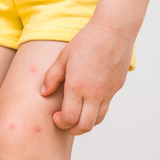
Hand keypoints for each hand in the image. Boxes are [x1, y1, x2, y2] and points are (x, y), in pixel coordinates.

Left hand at [40, 19, 135, 135]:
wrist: (114, 30)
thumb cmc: (86, 41)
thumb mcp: (63, 57)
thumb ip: (51, 77)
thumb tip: (43, 93)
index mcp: (77, 87)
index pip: (69, 118)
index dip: (60, 122)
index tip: (55, 116)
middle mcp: (94, 94)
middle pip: (85, 126)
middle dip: (72, 129)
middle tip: (64, 122)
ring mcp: (107, 93)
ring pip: (97, 121)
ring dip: (85, 124)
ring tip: (75, 116)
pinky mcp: (115, 89)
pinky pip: (105, 108)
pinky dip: (95, 113)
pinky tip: (87, 103)